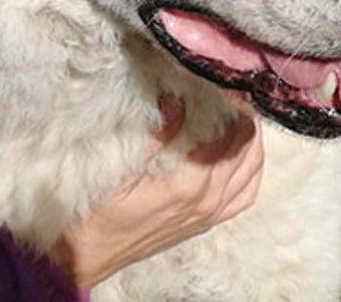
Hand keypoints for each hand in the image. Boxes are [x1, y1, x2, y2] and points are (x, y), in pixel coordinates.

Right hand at [48, 97, 263, 290]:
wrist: (87, 256)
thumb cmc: (98, 212)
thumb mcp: (121, 169)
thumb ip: (155, 137)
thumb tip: (177, 103)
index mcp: (188, 185)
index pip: (226, 138)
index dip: (232, 108)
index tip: (229, 84)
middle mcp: (207, 201)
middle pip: (245, 152)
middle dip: (246, 120)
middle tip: (237, 94)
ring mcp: (210, 215)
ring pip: (251, 174)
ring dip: (252, 143)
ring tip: (243, 117)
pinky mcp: (206, 223)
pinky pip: (244, 197)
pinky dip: (251, 173)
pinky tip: (244, 157)